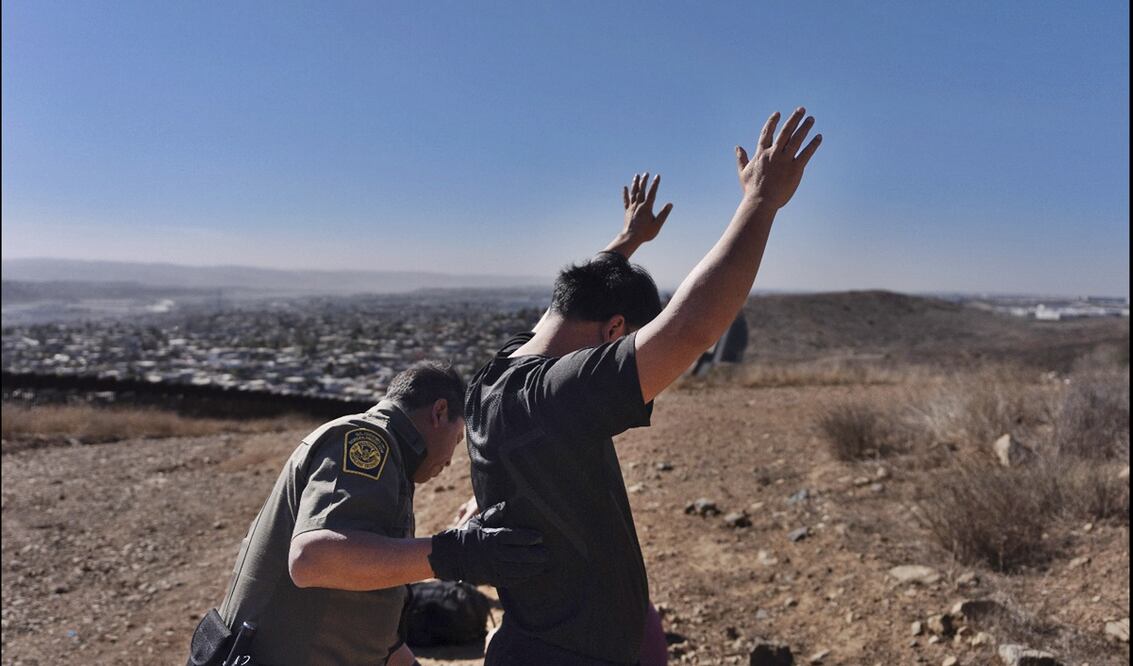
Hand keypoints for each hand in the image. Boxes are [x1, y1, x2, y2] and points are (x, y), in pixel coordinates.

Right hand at [429, 501, 547, 586]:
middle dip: (535, 555)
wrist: (450, 557)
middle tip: (547, 553)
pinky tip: (531, 574)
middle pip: (518, 555)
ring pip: (517, 570)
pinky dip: (522, 577)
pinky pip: (510, 580)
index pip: (513, 537)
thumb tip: (505, 505)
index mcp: (491, 538)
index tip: (540, 537)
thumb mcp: (477, 522)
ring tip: (543, 564)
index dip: (527, 537)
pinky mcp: (492, 579)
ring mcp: (492, 568)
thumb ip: (493, 514)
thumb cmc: (467, 536)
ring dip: (532, 568)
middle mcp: (493, 554)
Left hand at [621, 172, 672, 244]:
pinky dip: (625, 193)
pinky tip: (625, 187)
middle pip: (641, 190)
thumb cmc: (645, 233)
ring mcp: (632, 207)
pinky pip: (626, 200)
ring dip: (635, 184)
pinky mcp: (627, 211)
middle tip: (646, 173)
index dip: (655, 184)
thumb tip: (670, 204)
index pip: (652, 193)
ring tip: (636, 176)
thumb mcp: (657, 225)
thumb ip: (663, 214)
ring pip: (633, 193)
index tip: (657, 176)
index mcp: (646, 208)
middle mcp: (638, 205)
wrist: (630, 238)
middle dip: (644, 181)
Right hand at [735, 108, 821, 209]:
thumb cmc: (751, 190)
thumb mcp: (743, 172)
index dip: (772, 122)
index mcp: (761, 153)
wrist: (760, 202)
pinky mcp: (795, 169)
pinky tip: (818, 137)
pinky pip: (806, 154)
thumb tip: (737, 147)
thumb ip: (741, 158)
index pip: (767, 133)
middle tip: (801, 109)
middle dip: (793, 119)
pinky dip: (813, 144)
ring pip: (796, 140)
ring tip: (811, 118)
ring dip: (804, 128)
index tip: (778, 113)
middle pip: (785, 132)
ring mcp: (784, 161)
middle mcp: (773, 154)